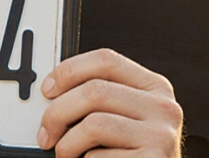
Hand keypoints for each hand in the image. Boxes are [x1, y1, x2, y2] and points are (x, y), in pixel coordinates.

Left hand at [37, 48, 182, 156]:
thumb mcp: (124, 115)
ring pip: (94, 124)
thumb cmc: (132, 151)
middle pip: (94, 91)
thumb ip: (99, 97)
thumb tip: (52, 92)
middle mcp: (163, 107)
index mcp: (154, 87)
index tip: (48, 90)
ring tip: (64, 153)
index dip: (69, 71)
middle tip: (45, 132)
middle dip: (57, 113)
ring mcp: (160, 135)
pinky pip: (99, 156)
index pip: (106, 60)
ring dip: (67, 143)